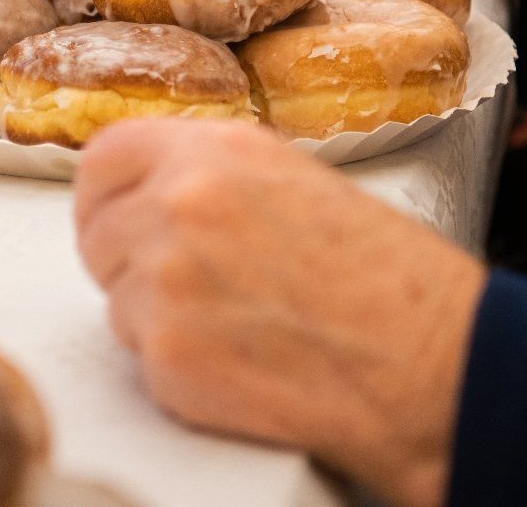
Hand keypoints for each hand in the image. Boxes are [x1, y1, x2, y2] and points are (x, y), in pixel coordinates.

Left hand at [75, 120, 485, 506]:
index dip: (106, 196)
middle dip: (129, 265)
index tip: (116, 219)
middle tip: (194, 290)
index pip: (104, 158)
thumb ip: (212, 178)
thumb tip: (151, 193)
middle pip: (98, 235)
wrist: (427, 361)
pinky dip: (182, 375)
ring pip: (117, 302)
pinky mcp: (169, 355)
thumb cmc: (387, 280)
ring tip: (243, 327)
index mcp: (215, 150)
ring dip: (160, 322)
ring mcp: (166, 280)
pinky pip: (143, 363)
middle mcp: (180, 204)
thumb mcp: (295, 184)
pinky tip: (245, 365)